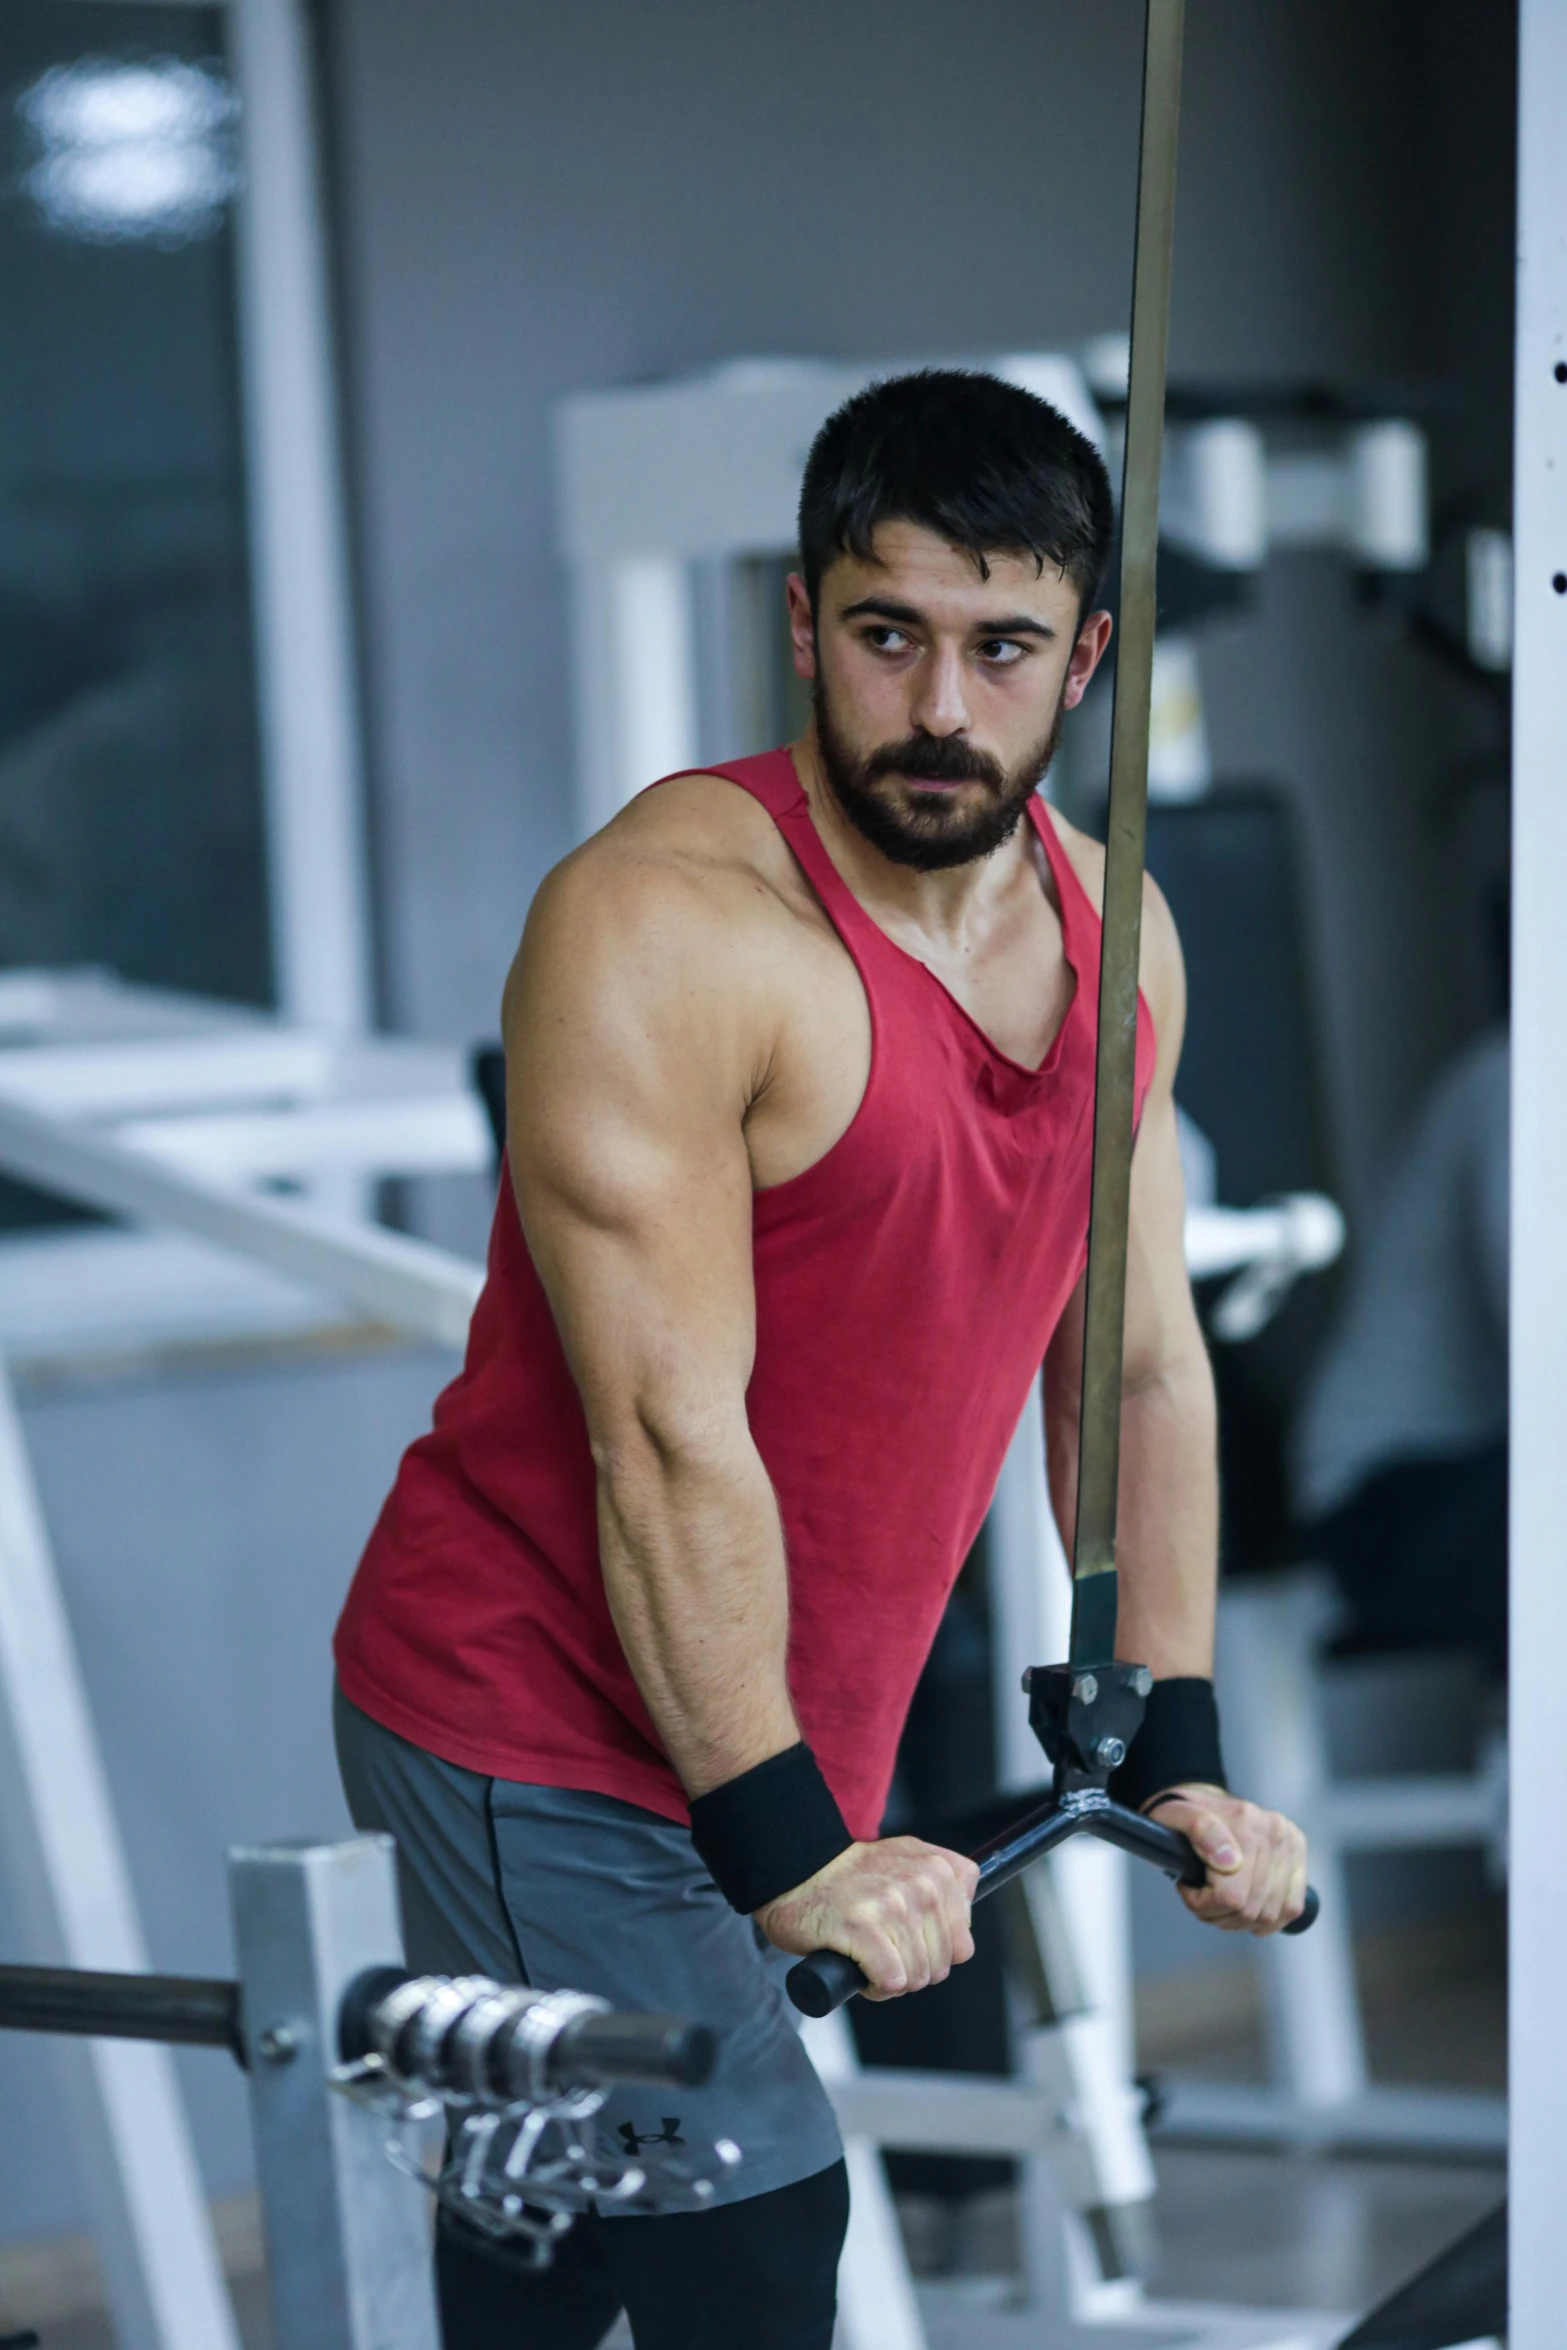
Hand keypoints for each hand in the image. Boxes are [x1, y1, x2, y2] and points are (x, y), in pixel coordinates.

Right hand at [755, 1837, 978, 1998]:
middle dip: (912, 1969)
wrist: (797, 1871)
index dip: (934, 1955)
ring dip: (891, 1980)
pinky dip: (875, 1987)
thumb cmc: (852, 1875)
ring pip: (916, 1977)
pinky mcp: (863, 1928)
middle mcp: (921, 1884)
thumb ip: (946, 1876)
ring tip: (869, 1957)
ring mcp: (893, 1905)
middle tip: (884, 1951)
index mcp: (937, 1870)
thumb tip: (970, 1909)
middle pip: (940, 1966)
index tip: (910, 1944)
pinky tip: (860, 1968)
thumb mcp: (907, 1857)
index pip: (963, 1945)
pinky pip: (891, 1982)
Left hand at [1147, 1783, 1307, 1933]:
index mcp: (1245, 1821)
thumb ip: (1199, 1829)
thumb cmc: (1184, 1812)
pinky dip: (1269, 1920)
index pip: (1231, 1895)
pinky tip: (1248, 1913)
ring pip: (1269, 1914)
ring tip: (1221, 1904)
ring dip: (1241, 1921)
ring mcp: (1290, 1844)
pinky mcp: (1299, 1857)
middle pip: (1250, 1909)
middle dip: (1220, 1915)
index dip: (1203, 1904)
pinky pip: (1291, 1907)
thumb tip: (1230, 1861)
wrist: (1203, 1799)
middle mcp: (1274, 1831)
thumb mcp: (1175, 1814)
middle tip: (1201, 1902)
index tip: (1188, 1889)